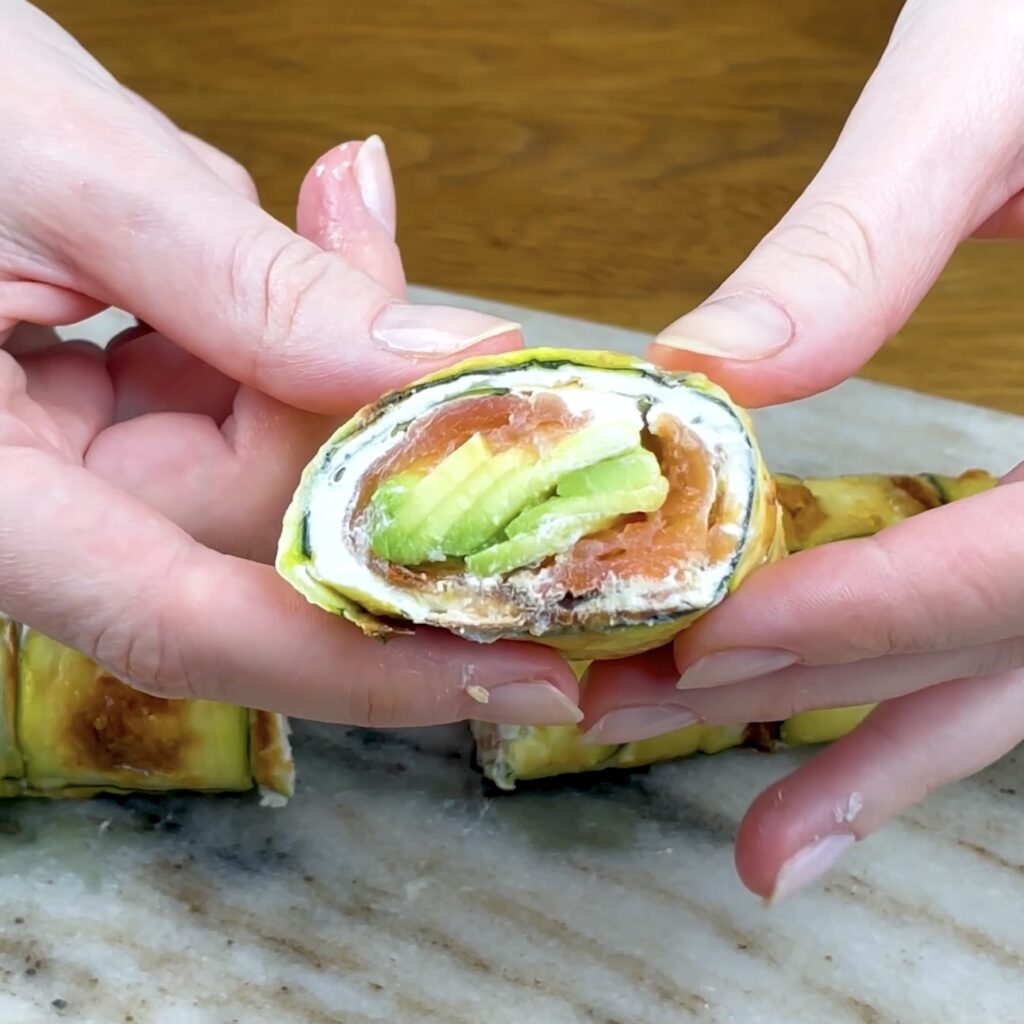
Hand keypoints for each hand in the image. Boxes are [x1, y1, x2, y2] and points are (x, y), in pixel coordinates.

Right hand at [0, 1, 578, 728]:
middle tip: (365, 230)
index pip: (192, 624)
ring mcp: (70, 471)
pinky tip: (264, 233)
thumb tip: (439, 361)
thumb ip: (248, 282)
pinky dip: (276, 323)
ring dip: (317, 332)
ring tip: (320, 208)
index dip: (368, 664)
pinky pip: (232, 400)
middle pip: (260, 515)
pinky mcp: (103, 421)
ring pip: (264, 453)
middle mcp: (33, 514)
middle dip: (351, 384)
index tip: (522, 670)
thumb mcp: (56, 168)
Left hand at [582, 0, 1023, 899]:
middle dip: (808, 690)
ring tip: (769, 844)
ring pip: (1011, 664)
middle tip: (634, 723)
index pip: (1020, 564)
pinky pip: (1014, 612)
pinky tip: (845, 732)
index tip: (696, 641)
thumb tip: (710, 376)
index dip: (856, 613)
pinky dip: (927, 682)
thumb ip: (866, 237)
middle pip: (986, 639)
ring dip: (877, 747)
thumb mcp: (1004, 77)